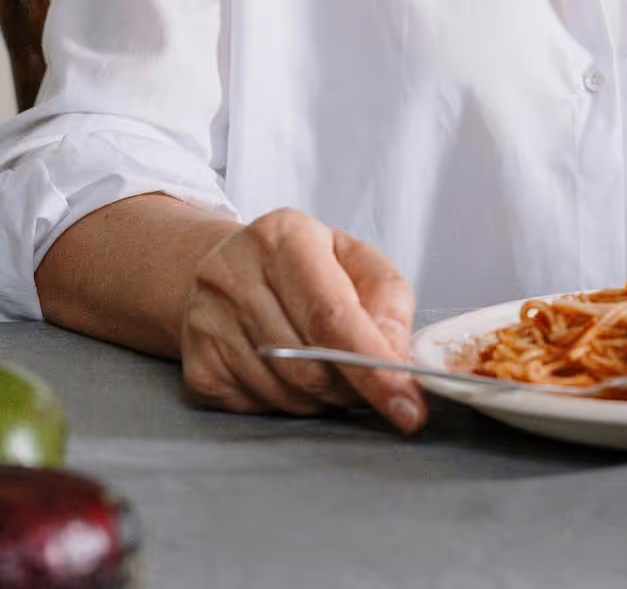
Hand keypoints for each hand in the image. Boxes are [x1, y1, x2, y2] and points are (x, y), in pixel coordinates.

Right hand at [179, 207, 426, 432]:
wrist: (226, 268)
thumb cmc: (304, 264)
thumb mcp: (355, 259)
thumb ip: (388, 300)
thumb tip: (396, 356)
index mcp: (284, 238)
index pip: (331, 317)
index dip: (372, 367)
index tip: (407, 406)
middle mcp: (236, 277)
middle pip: (309, 365)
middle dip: (353, 388)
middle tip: (375, 387)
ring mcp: (209, 324)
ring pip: (286, 394)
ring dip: (323, 399)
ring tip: (330, 372)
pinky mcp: (198, 366)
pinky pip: (259, 409)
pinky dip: (290, 403)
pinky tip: (292, 375)